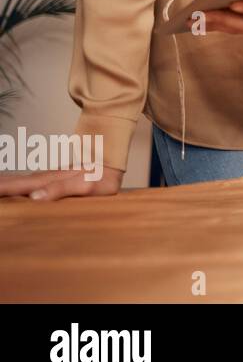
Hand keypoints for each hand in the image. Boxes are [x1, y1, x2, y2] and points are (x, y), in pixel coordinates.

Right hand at [0, 167, 124, 200]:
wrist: (112, 164)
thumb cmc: (100, 178)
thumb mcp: (85, 185)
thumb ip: (60, 189)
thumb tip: (34, 197)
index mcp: (48, 180)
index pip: (19, 185)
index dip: (3, 188)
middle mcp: (44, 177)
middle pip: (16, 182)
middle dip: (1, 185)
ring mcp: (47, 177)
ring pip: (20, 181)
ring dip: (5, 183)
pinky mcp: (51, 180)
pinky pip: (27, 182)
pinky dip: (14, 184)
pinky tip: (10, 188)